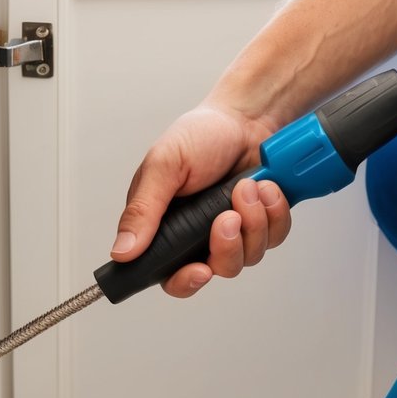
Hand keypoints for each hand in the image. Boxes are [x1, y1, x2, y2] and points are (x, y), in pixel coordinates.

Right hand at [112, 101, 291, 296]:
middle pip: (217, 269)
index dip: (185, 281)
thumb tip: (122, 250)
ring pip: (249, 256)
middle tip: (228, 215)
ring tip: (248, 186)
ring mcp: (234, 230)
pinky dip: (274, 213)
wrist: (246, 116)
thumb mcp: (163, 165)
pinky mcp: (262, 222)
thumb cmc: (200, 134)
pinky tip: (267, 188)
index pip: (169, 274)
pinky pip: (274, 236)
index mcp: (165, 225)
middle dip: (228, 245)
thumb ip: (143, 210)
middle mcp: (199, 234)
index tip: (199, 270)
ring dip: (254, 221)